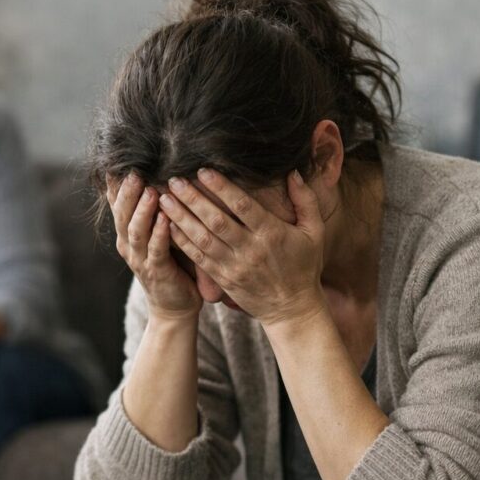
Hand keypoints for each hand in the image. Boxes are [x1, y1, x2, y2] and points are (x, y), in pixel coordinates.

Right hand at [108, 173, 201, 321]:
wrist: (174, 305)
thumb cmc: (170, 263)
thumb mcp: (156, 233)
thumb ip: (153, 210)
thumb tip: (158, 174)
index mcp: (126, 232)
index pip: (116, 203)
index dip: (116, 184)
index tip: (119, 161)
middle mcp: (128, 244)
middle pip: (121, 214)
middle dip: (128, 192)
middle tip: (134, 171)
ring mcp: (140, 259)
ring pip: (135, 231)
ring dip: (143, 211)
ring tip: (151, 191)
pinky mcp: (157, 271)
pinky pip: (156, 250)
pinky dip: (161, 233)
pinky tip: (167, 219)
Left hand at [161, 169, 326, 325]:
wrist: (291, 309)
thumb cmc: (304, 266)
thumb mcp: (314, 232)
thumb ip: (306, 200)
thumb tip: (293, 172)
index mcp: (272, 234)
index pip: (242, 206)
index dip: (221, 187)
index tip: (203, 171)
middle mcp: (250, 250)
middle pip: (216, 220)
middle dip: (192, 199)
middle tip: (174, 180)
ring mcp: (234, 266)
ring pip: (202, 239)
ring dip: (181, 218)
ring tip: (164, 199)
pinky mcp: (223, 279)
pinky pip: (199, 258)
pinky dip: (182, 241)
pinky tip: (169, 226)